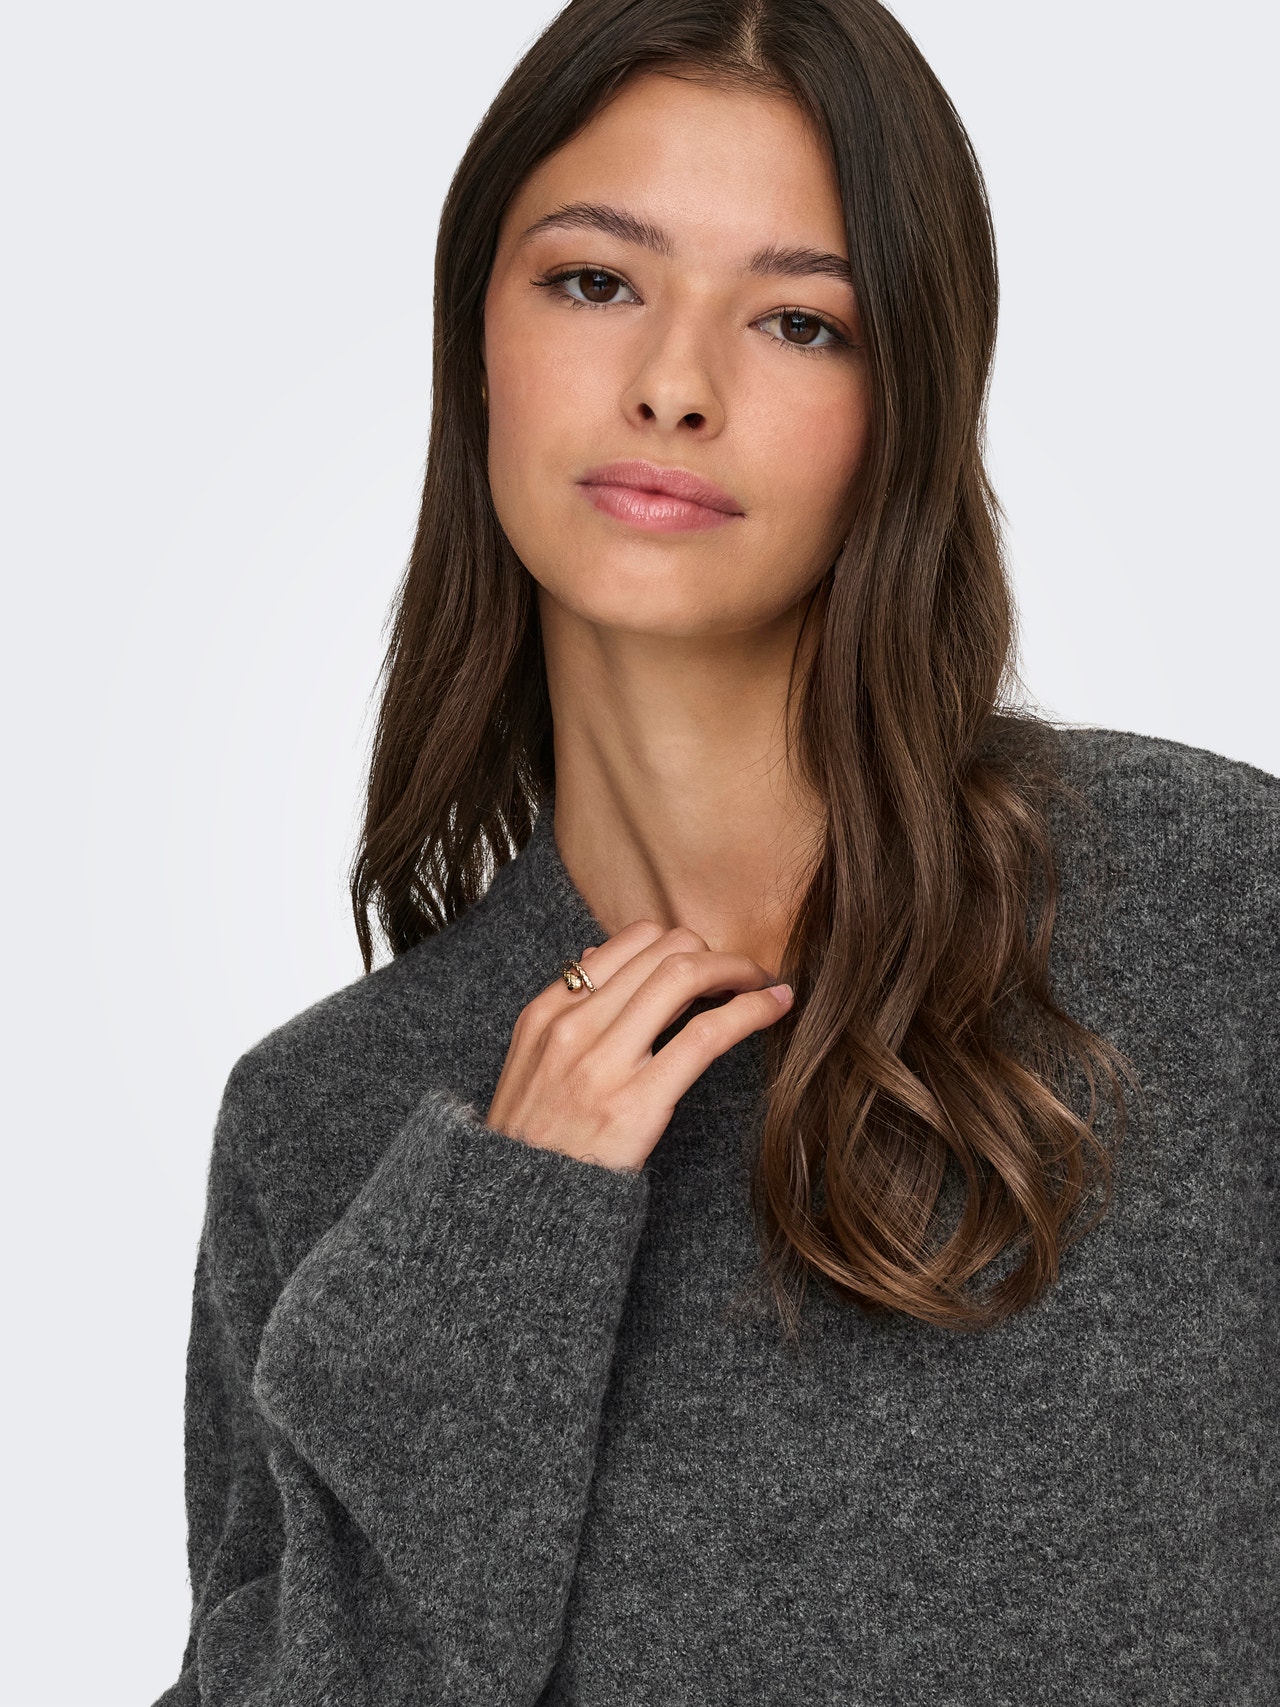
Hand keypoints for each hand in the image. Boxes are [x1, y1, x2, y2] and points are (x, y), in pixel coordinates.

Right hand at [484, 920, 793, 1172]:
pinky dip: (751, 1011)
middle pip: (664, 949)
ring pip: (685, 975)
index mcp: (546, 1012)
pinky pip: (706, 1034)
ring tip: (762, 984)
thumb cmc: (535, 1143)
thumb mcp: (532, 1064)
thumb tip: (598, 953)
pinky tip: (775, 1006)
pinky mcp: (637, 1101)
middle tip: (743, 975)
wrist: (520, 1212)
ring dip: (738, 969)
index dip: (679, 943)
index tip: (704, 962)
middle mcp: (571, 1026)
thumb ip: (566, 1010)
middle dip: (715, 952)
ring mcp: (602, 1063)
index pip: (630, 941)